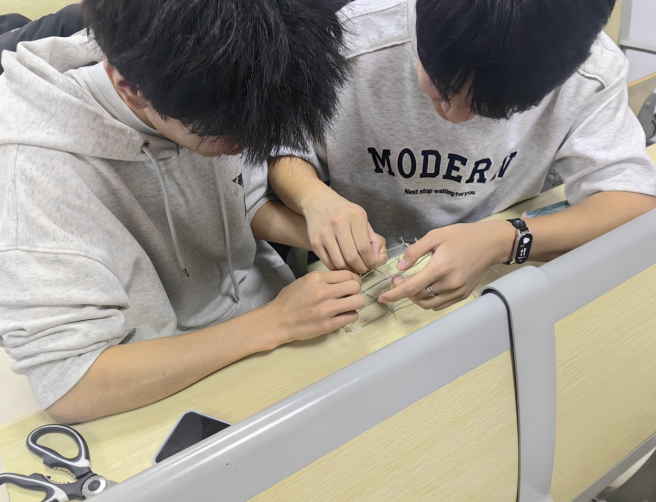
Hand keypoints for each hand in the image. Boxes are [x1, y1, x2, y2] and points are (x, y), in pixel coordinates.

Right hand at [267, 270, 365, 343]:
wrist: (277, 321)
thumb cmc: (289, 301)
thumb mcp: (304, 281)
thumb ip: (324, 279)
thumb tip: (345, 279)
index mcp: (316, 278)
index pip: (348, 274)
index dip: (353, 279)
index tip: (352, 284)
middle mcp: (322, 292)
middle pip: (356, 286)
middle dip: (356, 290)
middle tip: (351, 294)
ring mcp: (326, 309)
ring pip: (358, 301)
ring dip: (356, 303)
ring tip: (349, 305)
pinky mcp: (328, 325)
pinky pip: (351, 317)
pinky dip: (350, 315)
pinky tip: (343, 315)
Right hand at [302, 189, 385, 272]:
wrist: (319, 202)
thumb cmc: (344, 212)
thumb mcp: (361, 218)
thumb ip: (372, 238)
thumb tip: (376, 258)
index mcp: (355, 216)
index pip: (364, 247)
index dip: (370, 261)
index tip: (371, 264)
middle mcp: (339, 223)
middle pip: (352, 257)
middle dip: (360, 268)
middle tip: (363, 269)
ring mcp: (325, 233)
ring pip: (339, 262)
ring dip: (348, 270)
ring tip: (353, 267)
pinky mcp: (315, 241)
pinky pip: (328, 262)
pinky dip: (336, 268)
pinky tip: (341, 264)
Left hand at [378, 221, 514, 310]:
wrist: (490, 243)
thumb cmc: (462, 236)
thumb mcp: (435, 236)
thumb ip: (415, 252)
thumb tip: (400, 268)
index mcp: (440, 268)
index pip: (412, 287)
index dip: (394, 294)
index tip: (382, 297)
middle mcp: (449, 284)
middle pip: (418, 296)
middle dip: (404, 290)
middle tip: (399, 278)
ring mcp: (457, 292)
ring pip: (428, 303)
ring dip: (415, 297)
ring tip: (410, 284)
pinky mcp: (462, 295)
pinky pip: (440, 304)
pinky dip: (429, 300)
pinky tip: (425, 288)